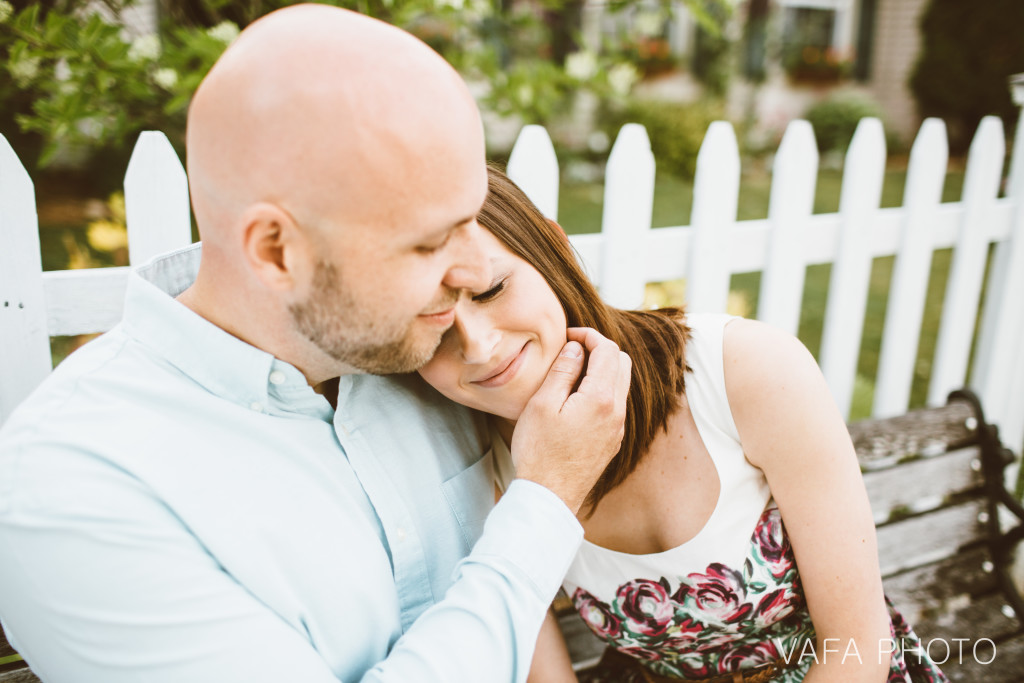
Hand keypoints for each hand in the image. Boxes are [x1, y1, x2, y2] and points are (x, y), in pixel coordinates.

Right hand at [511, 327, 630, 513]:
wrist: (549, 496)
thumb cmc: (539, 451)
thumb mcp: (542, 404)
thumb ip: (563, 371)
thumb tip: (576, 348)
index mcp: (602, 398)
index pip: (608, 350)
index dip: (589, 335)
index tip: (569, 335)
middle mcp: (617, 412)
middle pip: (622, 363)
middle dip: (600, 349)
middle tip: (572, 351)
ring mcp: (617, 428)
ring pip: (621, 384)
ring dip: (603, 370)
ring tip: (572, 372)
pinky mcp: (612, 440)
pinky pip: (616, 404)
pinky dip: (603, 389)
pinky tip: (577, 397)